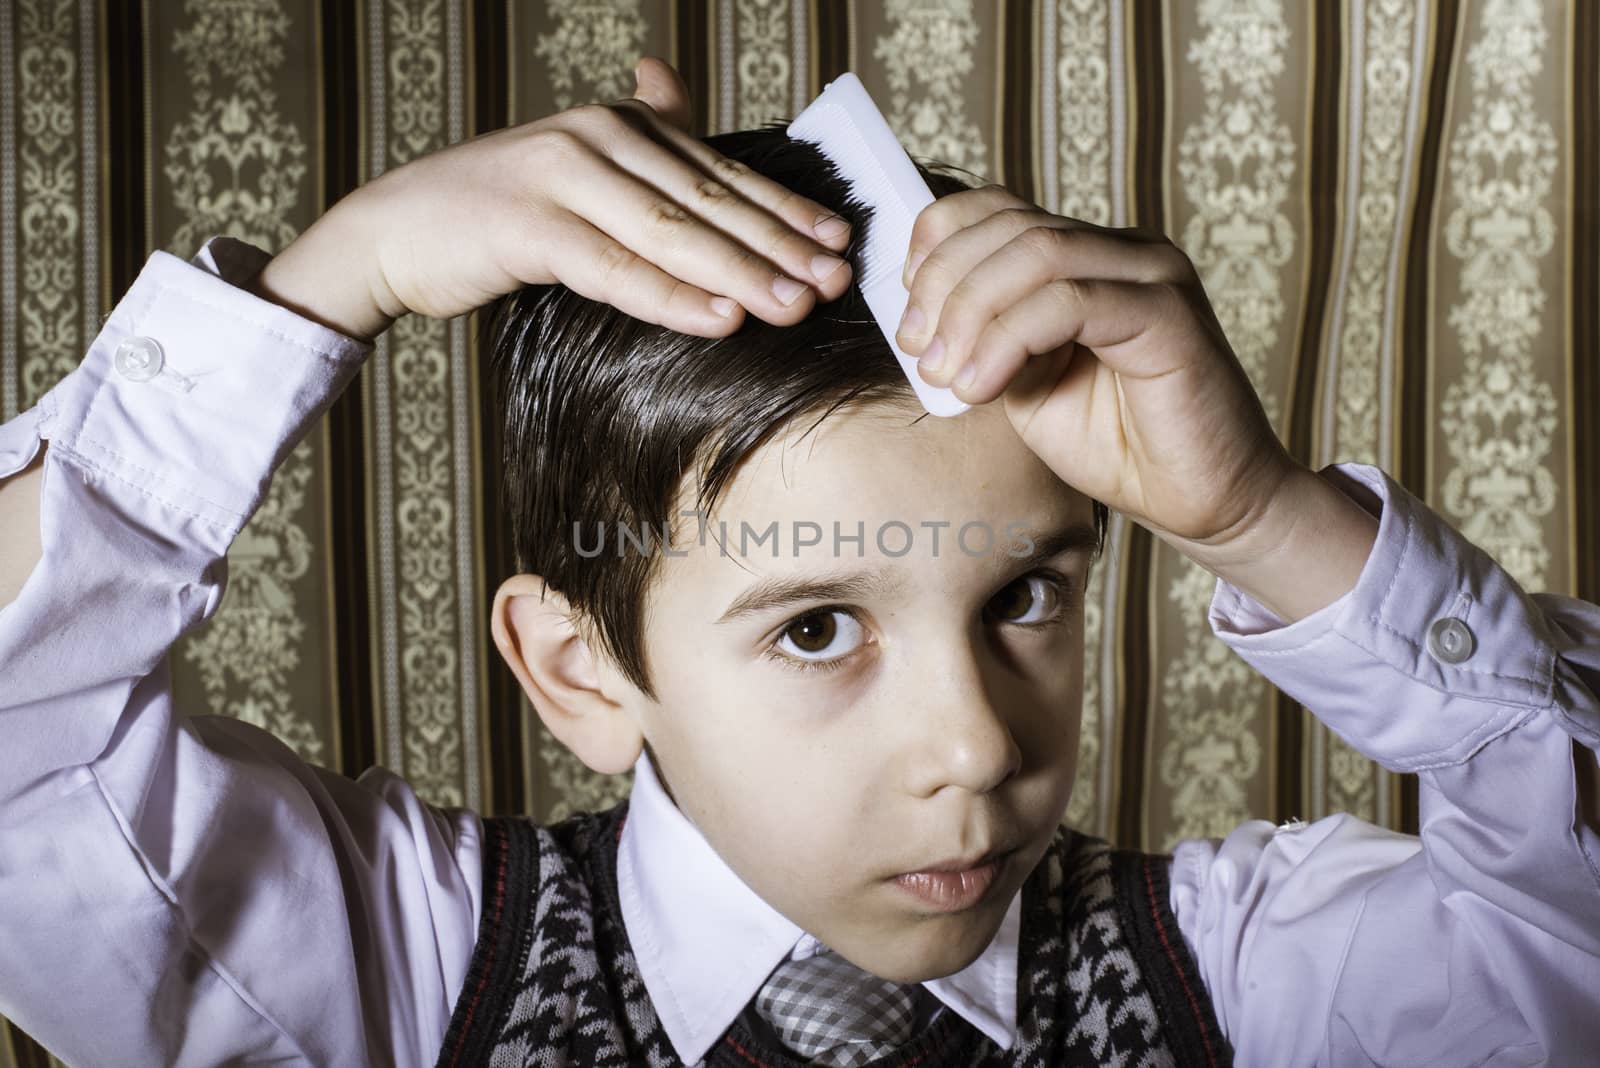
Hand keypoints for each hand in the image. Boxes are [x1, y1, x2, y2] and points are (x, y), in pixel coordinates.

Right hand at [250, 56, 852, 342]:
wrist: (394, 230)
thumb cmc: (495, 210)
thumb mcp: (573, 164)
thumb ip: (631, 134)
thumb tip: (671, 84)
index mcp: (619, 126)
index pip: (719, 173)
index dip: (783, 209)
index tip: (838, 242)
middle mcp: (597, 138)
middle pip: (708, 201)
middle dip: (779, 244)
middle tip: (836, 279)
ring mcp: (561, 177)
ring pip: (672, 232)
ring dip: (741, 272)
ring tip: (795, 304)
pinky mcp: (529, 226)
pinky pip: (615, 268)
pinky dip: (672, 296)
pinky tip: (721, 318)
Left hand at [894, 185, 1375, 619]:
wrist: (1199, 499)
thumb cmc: (1114, 444)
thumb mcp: (1022, 384)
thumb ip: (982, 340)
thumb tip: (920, 318)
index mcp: (1086, 257)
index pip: (998, 209)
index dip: (937, 244)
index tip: (908, 312)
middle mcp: (1122, 251)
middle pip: (1010, 224)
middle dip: (944, 284)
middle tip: (916, 349)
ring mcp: (1150, 274)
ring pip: (1036, 253)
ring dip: (971, 313)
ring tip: (946, 374)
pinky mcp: (1169, 312)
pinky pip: (1071, 300)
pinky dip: (1010, 339)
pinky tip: (983, 385)